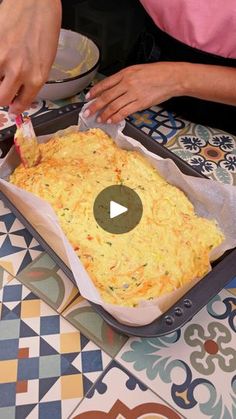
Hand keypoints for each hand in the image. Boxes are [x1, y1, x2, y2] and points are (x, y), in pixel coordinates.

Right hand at [0, 0, 61, 114]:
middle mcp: (19, 71)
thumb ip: (32, 80)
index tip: (12, 109)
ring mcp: (2, 59)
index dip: (15, 108)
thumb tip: (20, 94)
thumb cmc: (43, 28)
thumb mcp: (45, 62)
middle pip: (1, 99)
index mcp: (37, 77)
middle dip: (2, 99)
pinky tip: (1, 61)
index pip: (21, 104)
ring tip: (2, 74)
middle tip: (3, 92)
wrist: (36, 3)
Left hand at [85, 62, 183, 122]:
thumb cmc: (157, 73)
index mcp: (125, 73)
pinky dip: (116, 117)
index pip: (105, 83)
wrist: (172, 77)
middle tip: (87, 112)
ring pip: (114, 105)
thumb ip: (125, 79)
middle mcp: (127, 83)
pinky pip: (124, 112)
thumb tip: (115, 89)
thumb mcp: (138, 70)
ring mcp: (133, 93)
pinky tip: (111, 120)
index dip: (95, 91)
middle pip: (106, 96)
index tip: (88, 97)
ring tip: (99, 119)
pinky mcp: (140, 103)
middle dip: (95, 105)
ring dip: (104, 114)